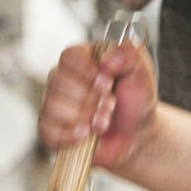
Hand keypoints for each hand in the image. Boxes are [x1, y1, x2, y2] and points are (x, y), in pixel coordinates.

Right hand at [39, 42, 157, 169]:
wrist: (136, 136)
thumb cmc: (135, 102)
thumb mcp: (141, 74)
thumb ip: (131, 55)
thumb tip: (106, 59)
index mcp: (82, 59)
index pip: (69, 56)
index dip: (88, 71)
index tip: (108, 82)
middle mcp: (62, 78)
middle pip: (59, 82)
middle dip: (92, 99)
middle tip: (111, 104)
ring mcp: (52, 103)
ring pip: (54, 106)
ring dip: (86, 117)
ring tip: (104, 120)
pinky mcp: (49, 129)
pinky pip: (49, 130)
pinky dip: (73, 135)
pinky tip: (88, 133)